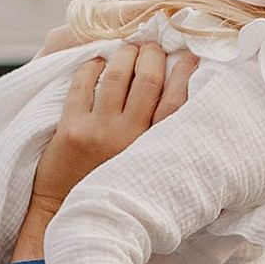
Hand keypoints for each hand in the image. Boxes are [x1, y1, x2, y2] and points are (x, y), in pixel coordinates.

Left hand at [12, 41, 194, 261]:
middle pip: (148, 79)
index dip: (185, 72)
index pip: (177, 101)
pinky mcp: (70, 128)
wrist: (68, 217)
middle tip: (152, 46)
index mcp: (153, 150)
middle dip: (152, 54)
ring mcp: (98, 131)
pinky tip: (96, 61)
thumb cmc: (115, 195)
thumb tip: (197, 127)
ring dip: (124, 54)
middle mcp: (129, 138)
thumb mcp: (151, 178)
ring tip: (128, 48)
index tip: (188, 57)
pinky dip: (90, 66)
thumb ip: (169, 152)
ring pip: (116, 75)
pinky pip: (81, 84)